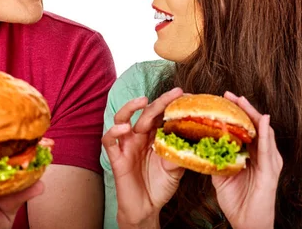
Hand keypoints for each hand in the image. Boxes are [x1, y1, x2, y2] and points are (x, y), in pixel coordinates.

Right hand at [101, 88, 183, 228]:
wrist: (145, 209)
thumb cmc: (159, 186)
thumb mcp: (176, 168)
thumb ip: (180, 153)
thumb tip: (191, 139)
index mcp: (153, 136)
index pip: (160, 115)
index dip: (170, 104)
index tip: (184, 95)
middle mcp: (139, 136)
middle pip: (145, 113)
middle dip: (159, 101)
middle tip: (173, 93)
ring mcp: (126, 145)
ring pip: (122, 118)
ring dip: (130, 107)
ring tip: (142, 101)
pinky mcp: (116, 157)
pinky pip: (109, 141)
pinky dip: (114, 132)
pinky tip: (124, 128)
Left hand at [211, 92, 282, 228]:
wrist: (247, 222)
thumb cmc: (237, 199)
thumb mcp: (221, 173)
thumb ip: (215, 157)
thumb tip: (200, 143)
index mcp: (252, 153)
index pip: (244, 127)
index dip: (235, 112)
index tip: (221, 98)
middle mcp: (263, 154)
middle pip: (254, 124)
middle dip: (242, 107)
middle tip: (228, 94)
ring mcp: (269, 161)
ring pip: (263, 131)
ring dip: (252, 114)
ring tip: (242, 100)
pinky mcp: (271, 171)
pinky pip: (268, 149)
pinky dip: (265, 133)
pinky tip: (262, 121)